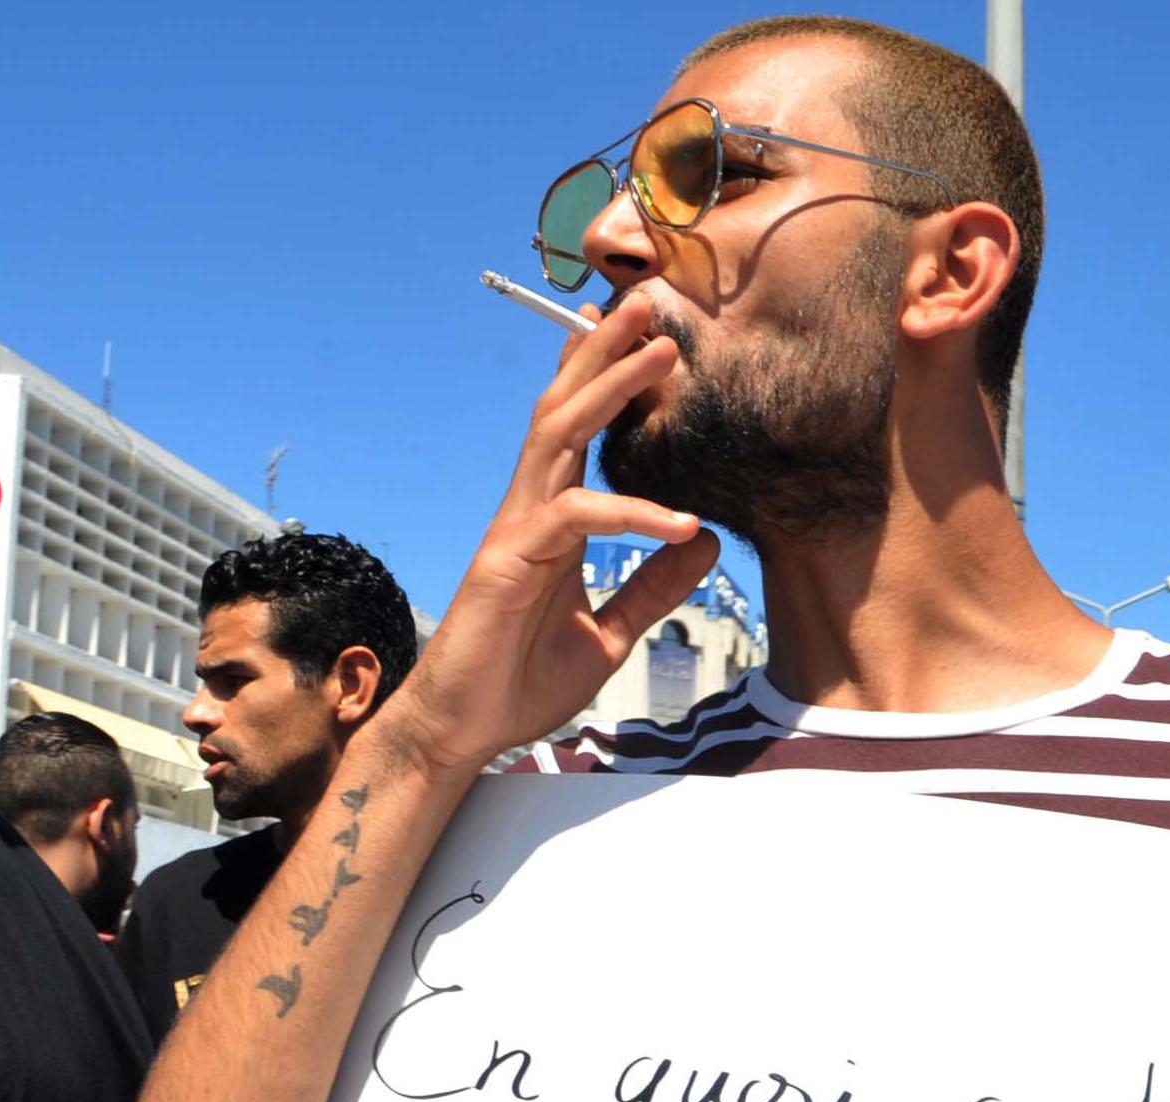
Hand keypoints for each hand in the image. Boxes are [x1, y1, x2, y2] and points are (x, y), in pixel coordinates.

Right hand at [388, 291, 720, 775]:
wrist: (465, 731)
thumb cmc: (520, 681)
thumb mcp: (609, 633)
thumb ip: (651, 588)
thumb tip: (704, 543)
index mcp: (552, 520)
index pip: (581, 432)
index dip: (610, 381)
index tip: (651, 339)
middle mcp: (529, 510)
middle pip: (566, 408)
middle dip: (605, 351)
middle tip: (650, 301)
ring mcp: (516, 530)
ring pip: (561, 437)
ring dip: (611, 388)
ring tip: (662, 352)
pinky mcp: (510, 563)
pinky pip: (577, 521)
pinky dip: (632, 515)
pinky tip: (681, 525)